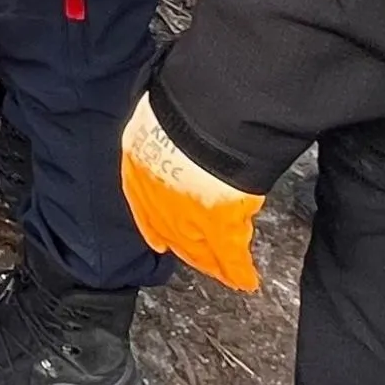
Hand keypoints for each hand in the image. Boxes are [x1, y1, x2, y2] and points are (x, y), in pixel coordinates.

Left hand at [122, 95, 266, 292]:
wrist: (202, 115)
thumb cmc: (182, 103)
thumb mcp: (157, 113)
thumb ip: (161, 128)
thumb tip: (174, 120)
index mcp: (139, 162)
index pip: (143, 200)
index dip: (152, 223)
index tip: (158, 239)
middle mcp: (157, 195)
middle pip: (170, 230)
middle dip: (184, 245)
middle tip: (198, 258)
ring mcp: (187, 213)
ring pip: (198, 246)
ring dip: (211, 261)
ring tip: (222, 271)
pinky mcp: (219, 223)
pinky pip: (230, 254)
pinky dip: (239, 270)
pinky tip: (245, 281)